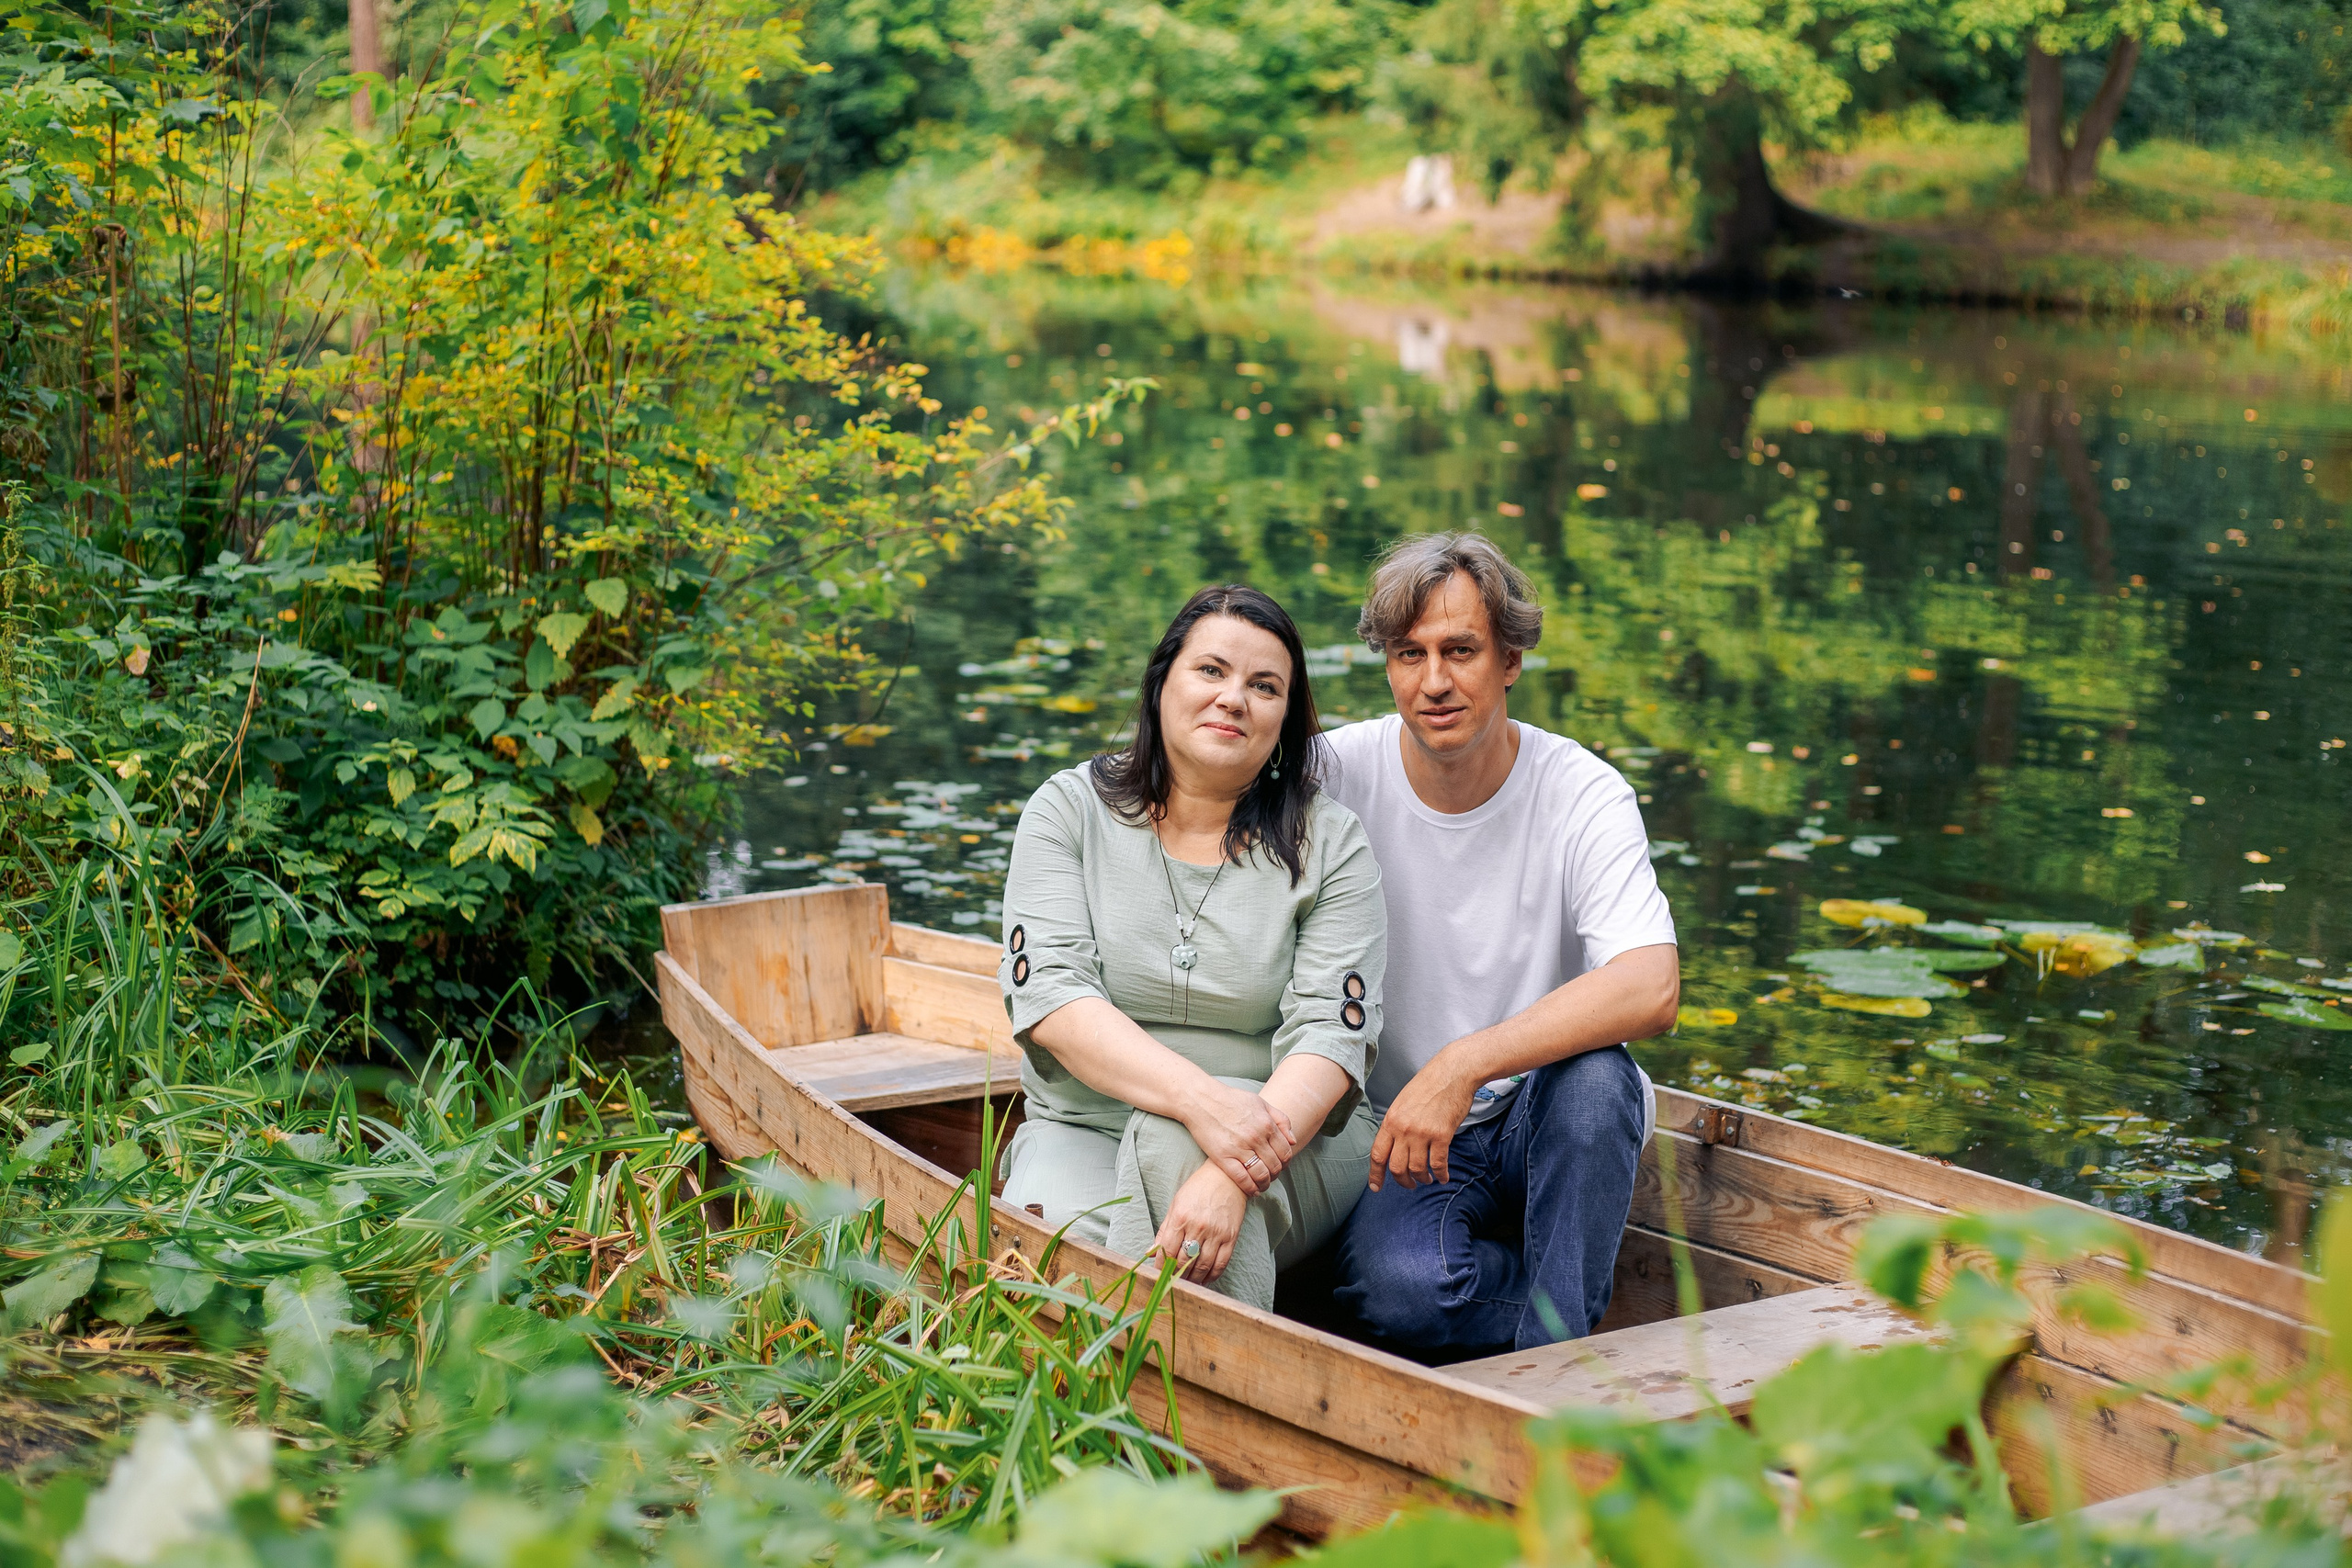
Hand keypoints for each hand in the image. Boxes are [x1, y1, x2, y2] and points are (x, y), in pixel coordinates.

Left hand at [1153, 1163, 1248, 1284]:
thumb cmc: (1198, 1189)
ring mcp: (1216, 1233)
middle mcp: (1198, 1226)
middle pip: (1184, 1261)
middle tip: (1172, 1281)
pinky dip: (1212, 1275)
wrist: (1227, 1177)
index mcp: (1181, 1217)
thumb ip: (1164, 1230)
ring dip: (1193, 1278)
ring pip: (1202, 1266)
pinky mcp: (1231, 1237)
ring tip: (1187, 1282)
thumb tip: (1150, 1252)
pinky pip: (1221, 1264)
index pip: (1167, 1250)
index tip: (1159, 1274)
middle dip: (1176, 1275)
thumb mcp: (1176, 1204)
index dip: (1161, 1266)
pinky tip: (1205, 1278)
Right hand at [1182, 1080, 1294, 1195]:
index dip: (1285, 1162)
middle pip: (1275, 1166)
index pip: (1285, 1152)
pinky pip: (1242, 1179)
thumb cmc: (1230, 1100)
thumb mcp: (1260, 1103)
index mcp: (1266, 1124)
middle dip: (1276, 1174)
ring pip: (1261, 1175)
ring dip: (1265, 1184)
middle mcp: (1255, 1137)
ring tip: (1262, 1185)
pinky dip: (1250, 1188)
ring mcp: (1239, 1148)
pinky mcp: (1223, 1157)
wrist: (1201, 1100)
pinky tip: (1252, 1190)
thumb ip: (1280, 1119)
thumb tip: (1293, 1141)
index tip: (1280, 1165)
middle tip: (1271, 1176)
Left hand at [1369, 1050, 1479, 1189]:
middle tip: (1410, 1184)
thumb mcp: (1403, 1103)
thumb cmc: (1429, 1085)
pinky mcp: (1441, 1135)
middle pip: (1396, 1167)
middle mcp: (1403, 1128)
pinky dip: (1441, 1174)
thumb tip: (1394, 1146)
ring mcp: (1422, 1132)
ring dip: (1422, 1179)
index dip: (1375, 1174)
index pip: (1377, 1154)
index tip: (1376, 1187)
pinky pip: (1438, 1164)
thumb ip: (1396, 1124)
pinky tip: (1443, 1176)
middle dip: (1403, 1181)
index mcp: (1390, 1120)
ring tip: (1427, 1179)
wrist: (1452, 1072)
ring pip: (1417, 1169)